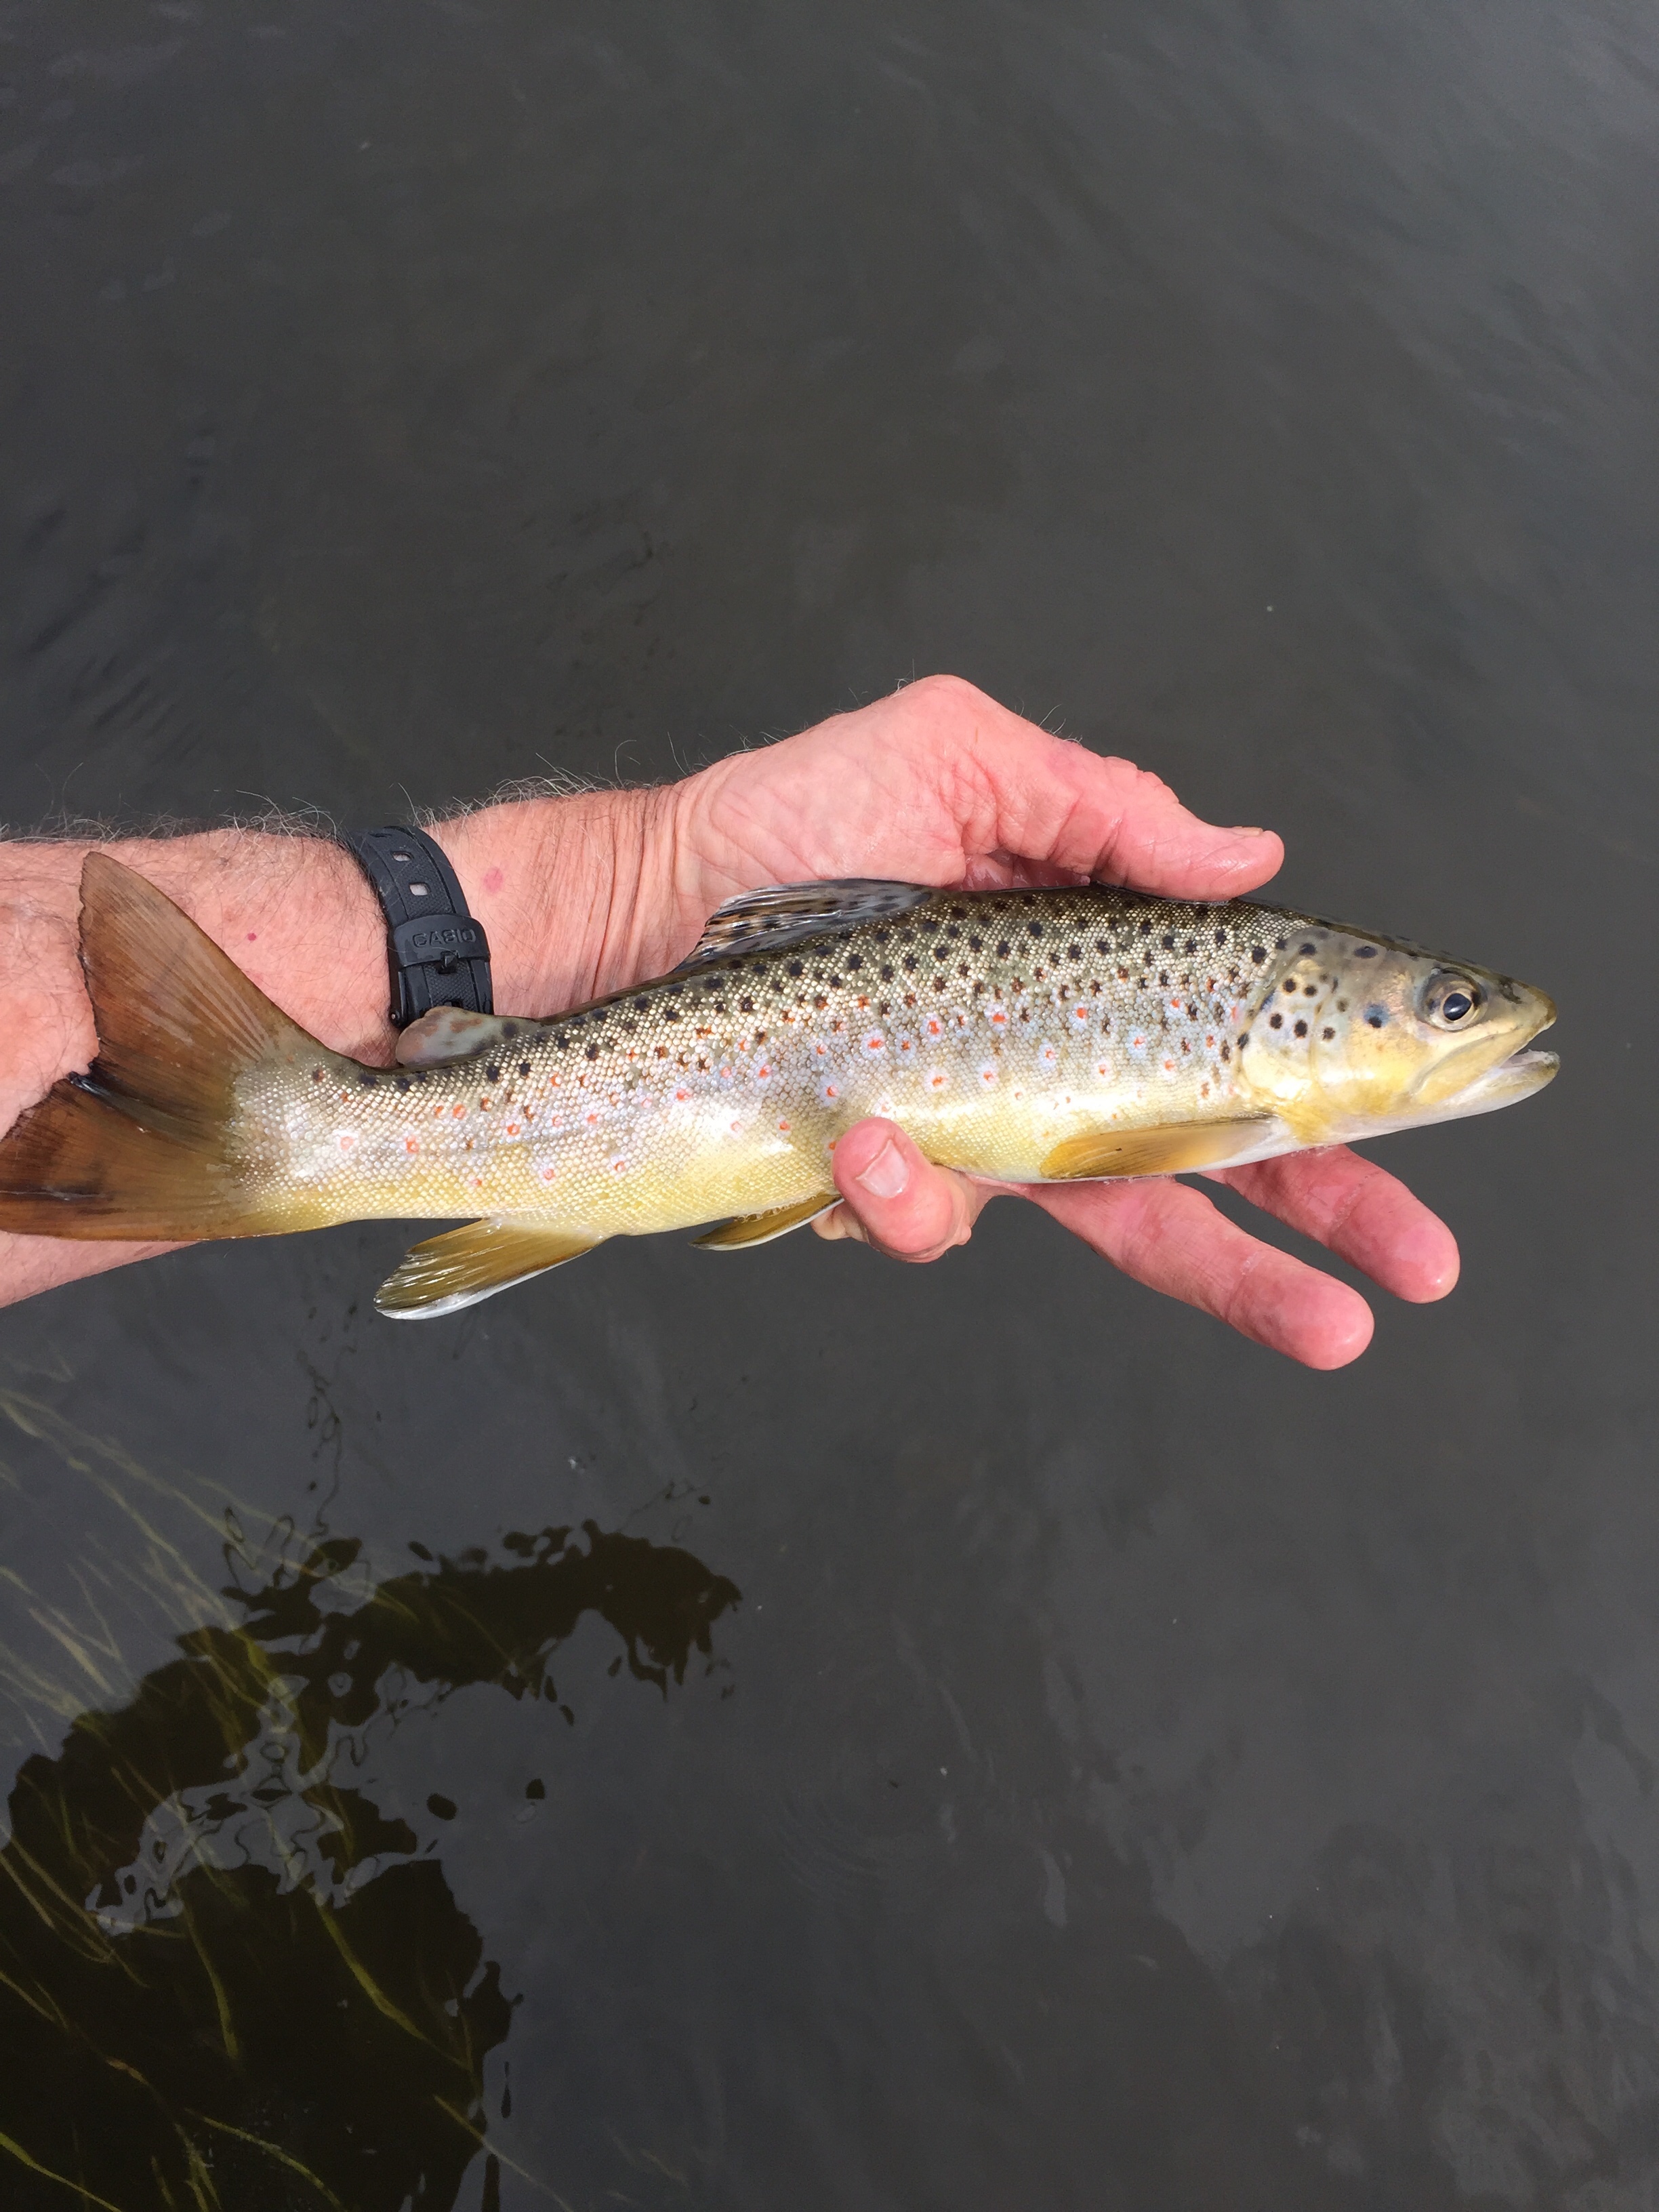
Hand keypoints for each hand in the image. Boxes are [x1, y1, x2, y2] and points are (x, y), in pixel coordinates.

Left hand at [667, 676, 1457, 1368]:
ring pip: (1103, 1225)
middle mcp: (1061, 1057)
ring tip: (938, 1157)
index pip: (1243, 1035)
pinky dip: (899, 1189)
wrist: (645, 905)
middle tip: (1393, 1286)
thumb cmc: (795, 820)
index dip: (1336, 1089)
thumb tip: (1250, 853)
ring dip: (1171, 1264)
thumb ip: (1103, 807)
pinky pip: (935, 1222)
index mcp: (1101, 958)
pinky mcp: (896, 1177)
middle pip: (1220, 1160)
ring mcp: (985, 1128)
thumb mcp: (955, 757)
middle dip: (1317, 1226)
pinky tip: (855, 1132)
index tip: (1427, 1116)